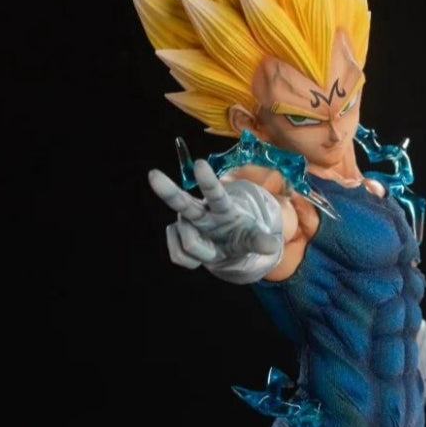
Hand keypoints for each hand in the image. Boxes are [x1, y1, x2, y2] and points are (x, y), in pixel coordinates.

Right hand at [148, 159, 283, 284]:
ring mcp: (184, 222)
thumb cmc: (239, 236)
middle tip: (152, 175)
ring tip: (214, 251)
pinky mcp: (174, 235)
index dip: (208, 180)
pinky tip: (199, 255)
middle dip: (168, 191)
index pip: (215, 192)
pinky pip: (179, 255)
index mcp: (220, 206)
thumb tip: (273, 244)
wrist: (225, 247)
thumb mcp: (252, 239)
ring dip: (203, 254)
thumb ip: (260, 241)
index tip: (200, 164)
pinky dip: (192, 262)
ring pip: (187, 243)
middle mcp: (199, 210)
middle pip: (182, 202)